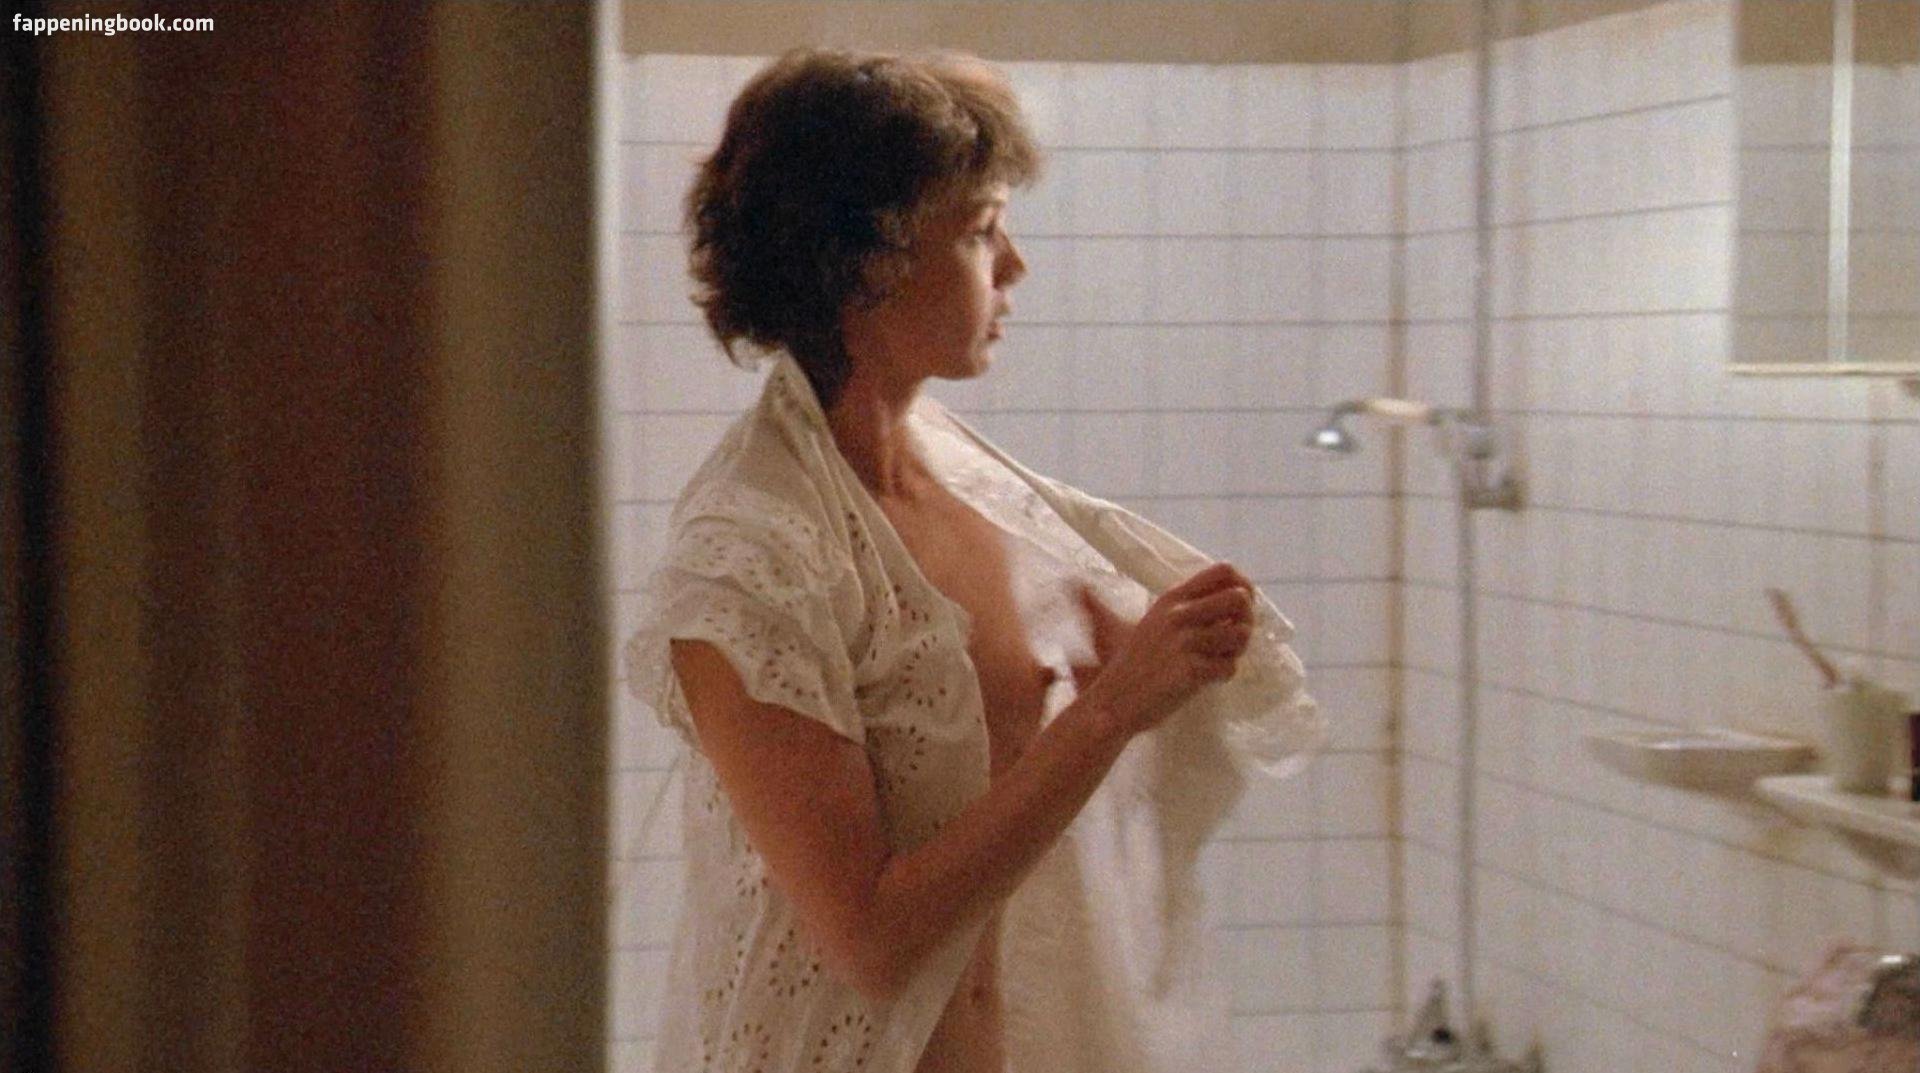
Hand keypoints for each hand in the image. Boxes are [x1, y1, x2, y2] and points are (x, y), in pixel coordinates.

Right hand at [1072, 561, 1255, 737]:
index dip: (1243, 586)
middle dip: (1246, 620)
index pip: (1223, 571)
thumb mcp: (1157, 622)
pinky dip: (1223, 676)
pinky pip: (1230, 667)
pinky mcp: (1191, 670)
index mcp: (1173, 598)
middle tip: (1232, 639)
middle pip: (1239, 598)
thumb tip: (1237, 597)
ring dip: (1237, 650)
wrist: (1113, 701)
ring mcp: (1185, 642)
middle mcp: (1179, 614)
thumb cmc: (1137, 663)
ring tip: (1219, 660)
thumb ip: (1190, 607)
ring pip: (1240, 634)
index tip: (1239, 608)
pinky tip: (1207, 680)